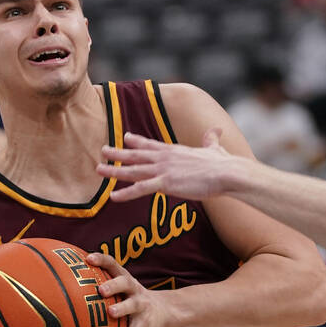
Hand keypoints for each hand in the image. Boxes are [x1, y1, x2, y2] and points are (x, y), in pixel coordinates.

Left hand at [85, 252, 162, 326]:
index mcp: (123, 279)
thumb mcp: (118, 290)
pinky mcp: (145, 322)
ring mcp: (141, 305)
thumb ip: (97, 287)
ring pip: (133, 304)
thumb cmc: (129, 299)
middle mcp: (133, 289)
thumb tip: (59, 289)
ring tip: (111, 313)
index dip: (101, 259)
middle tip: (100, 290)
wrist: (163, 312)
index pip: (113, 264)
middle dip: (113, 284)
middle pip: (125, 282)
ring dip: (122, 308)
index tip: (88, 258)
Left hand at [98, 130, 239, 202]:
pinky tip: (113, 197)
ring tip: (99, 170)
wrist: (226, 173)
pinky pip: (140, 189)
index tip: (126, 138)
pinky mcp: (166, 184)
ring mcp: (163, 170)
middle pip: (136, 155)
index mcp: (175, 150)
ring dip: (114, 171)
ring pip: (132, 171)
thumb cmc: (223, 163)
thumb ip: (212, 139)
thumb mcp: (215, 148)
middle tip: (103, 151)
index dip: (137, 141)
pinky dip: (126, 193)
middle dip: (118, 154)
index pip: (151, 144)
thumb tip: (217, 129)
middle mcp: (165, 158)